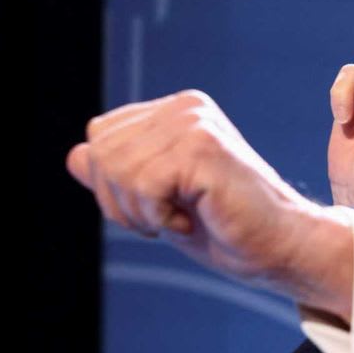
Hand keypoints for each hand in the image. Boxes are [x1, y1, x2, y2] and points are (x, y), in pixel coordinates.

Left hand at [66, 90, 353, 316]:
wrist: (279, 245)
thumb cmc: (224, 226)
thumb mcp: (158, 200)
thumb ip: (118, 175)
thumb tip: (75, 154)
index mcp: (175, 111)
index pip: (99, 136)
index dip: (111, 185)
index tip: (158, 206)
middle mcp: (185, 106)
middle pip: (100, 152)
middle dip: (121, 202)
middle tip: (168, 217)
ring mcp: (195, 122)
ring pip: (116, 170)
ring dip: (142, 212)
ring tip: (182, 217)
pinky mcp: (203, 146)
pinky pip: (142, 185)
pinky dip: (159, 216)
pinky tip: (193, 217)